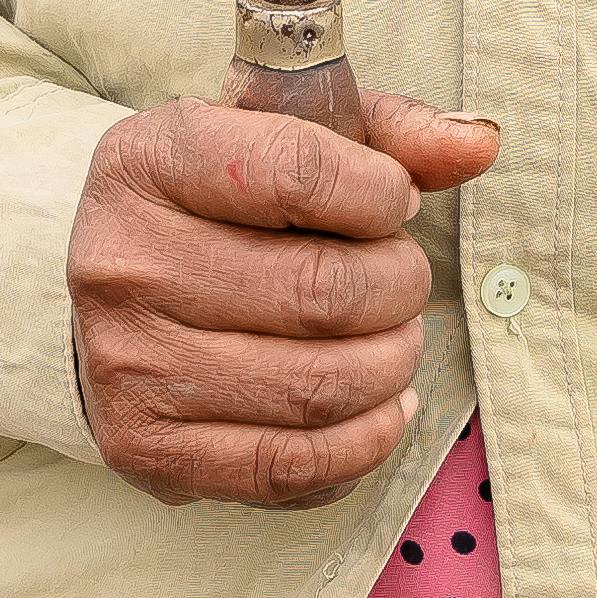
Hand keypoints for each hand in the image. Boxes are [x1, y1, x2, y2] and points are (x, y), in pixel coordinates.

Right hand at [68, 95, 499, 507]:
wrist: (117, 296)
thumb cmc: (222, 207)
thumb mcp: (286, 138)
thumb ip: (386, 132)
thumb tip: (479, 144)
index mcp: (146, 162)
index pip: (297, 172)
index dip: (380, 192)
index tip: (394, 203)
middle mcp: (120, 263)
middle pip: (321, 290)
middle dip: (399, 287)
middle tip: (402, 281)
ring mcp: (127, 365)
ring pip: (319, 386)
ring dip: (392, 364)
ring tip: (395, 339)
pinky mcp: (148, 450)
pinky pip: (292, 465)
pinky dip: (365, 439)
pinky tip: (379, 404)